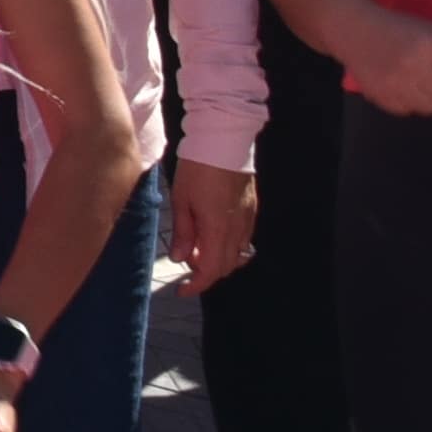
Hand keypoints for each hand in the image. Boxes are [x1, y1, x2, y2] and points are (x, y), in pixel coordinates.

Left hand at [166, 162, 257, 289]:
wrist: (224, 141)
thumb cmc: (197, 168)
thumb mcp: (181, 199)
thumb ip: (182, 232)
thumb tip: (178, 258)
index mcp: (218, 228)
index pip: (210, 269)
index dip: (197, 284)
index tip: (183, 290)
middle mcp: (238, 229)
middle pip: (225, 266)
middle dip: (204, 271)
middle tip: (185, 259)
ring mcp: (249, 220)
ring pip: (237, 255)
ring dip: (217, 260)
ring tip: (197, 246)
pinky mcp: (253, 211)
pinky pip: (244, 240)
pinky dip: (229, 247)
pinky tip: (213, 235)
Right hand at [338, 3, 431, 119]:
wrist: (353, 30)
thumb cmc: (398, 27)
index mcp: (427, 45)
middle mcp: (411, 67)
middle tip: (429, 68)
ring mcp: (394, 85)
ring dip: (430, 94)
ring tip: (417, 79)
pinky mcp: (382, 99)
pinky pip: (411, 111)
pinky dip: (410, 101)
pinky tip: (401, 85)